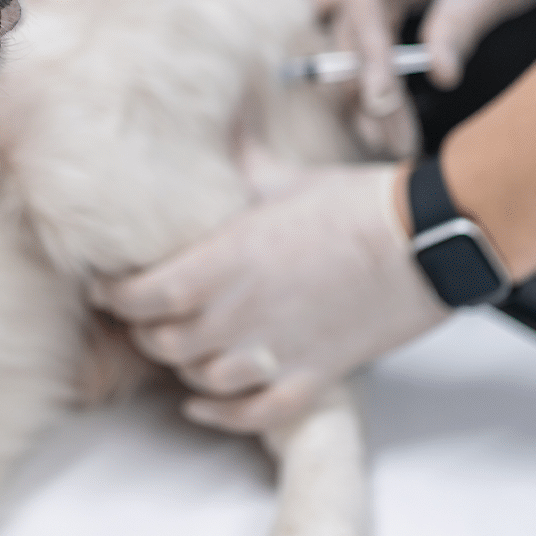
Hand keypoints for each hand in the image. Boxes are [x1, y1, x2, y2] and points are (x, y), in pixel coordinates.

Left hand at [95, 165, 448, 431]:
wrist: (428, 242)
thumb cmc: (359, 204)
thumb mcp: (285, 176)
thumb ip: (241, 160)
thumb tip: (222, 121)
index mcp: (224, 261)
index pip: (140, 296)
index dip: (114, 295)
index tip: (107, 285)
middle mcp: (239, 313)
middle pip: (161, 341)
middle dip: (142, 329)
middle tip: (138, 315)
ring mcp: (274, 352)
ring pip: (198, 378)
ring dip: (180, 366)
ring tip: (175, 347)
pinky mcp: (311, 378)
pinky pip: (250, 413)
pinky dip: (219, 414)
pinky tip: (200, 403)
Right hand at [319, 0, 535, 137]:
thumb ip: (460, 25)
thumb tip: (440, 77)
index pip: (363, 11)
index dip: (369, 62)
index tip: (382, 107)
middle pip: (349, 32)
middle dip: (365, 90)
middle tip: (392, 143)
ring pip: (352, 36)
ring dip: (364, 84)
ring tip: (388, 136)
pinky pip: (369, 30)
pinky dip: (377, 65)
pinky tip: (392, 101)